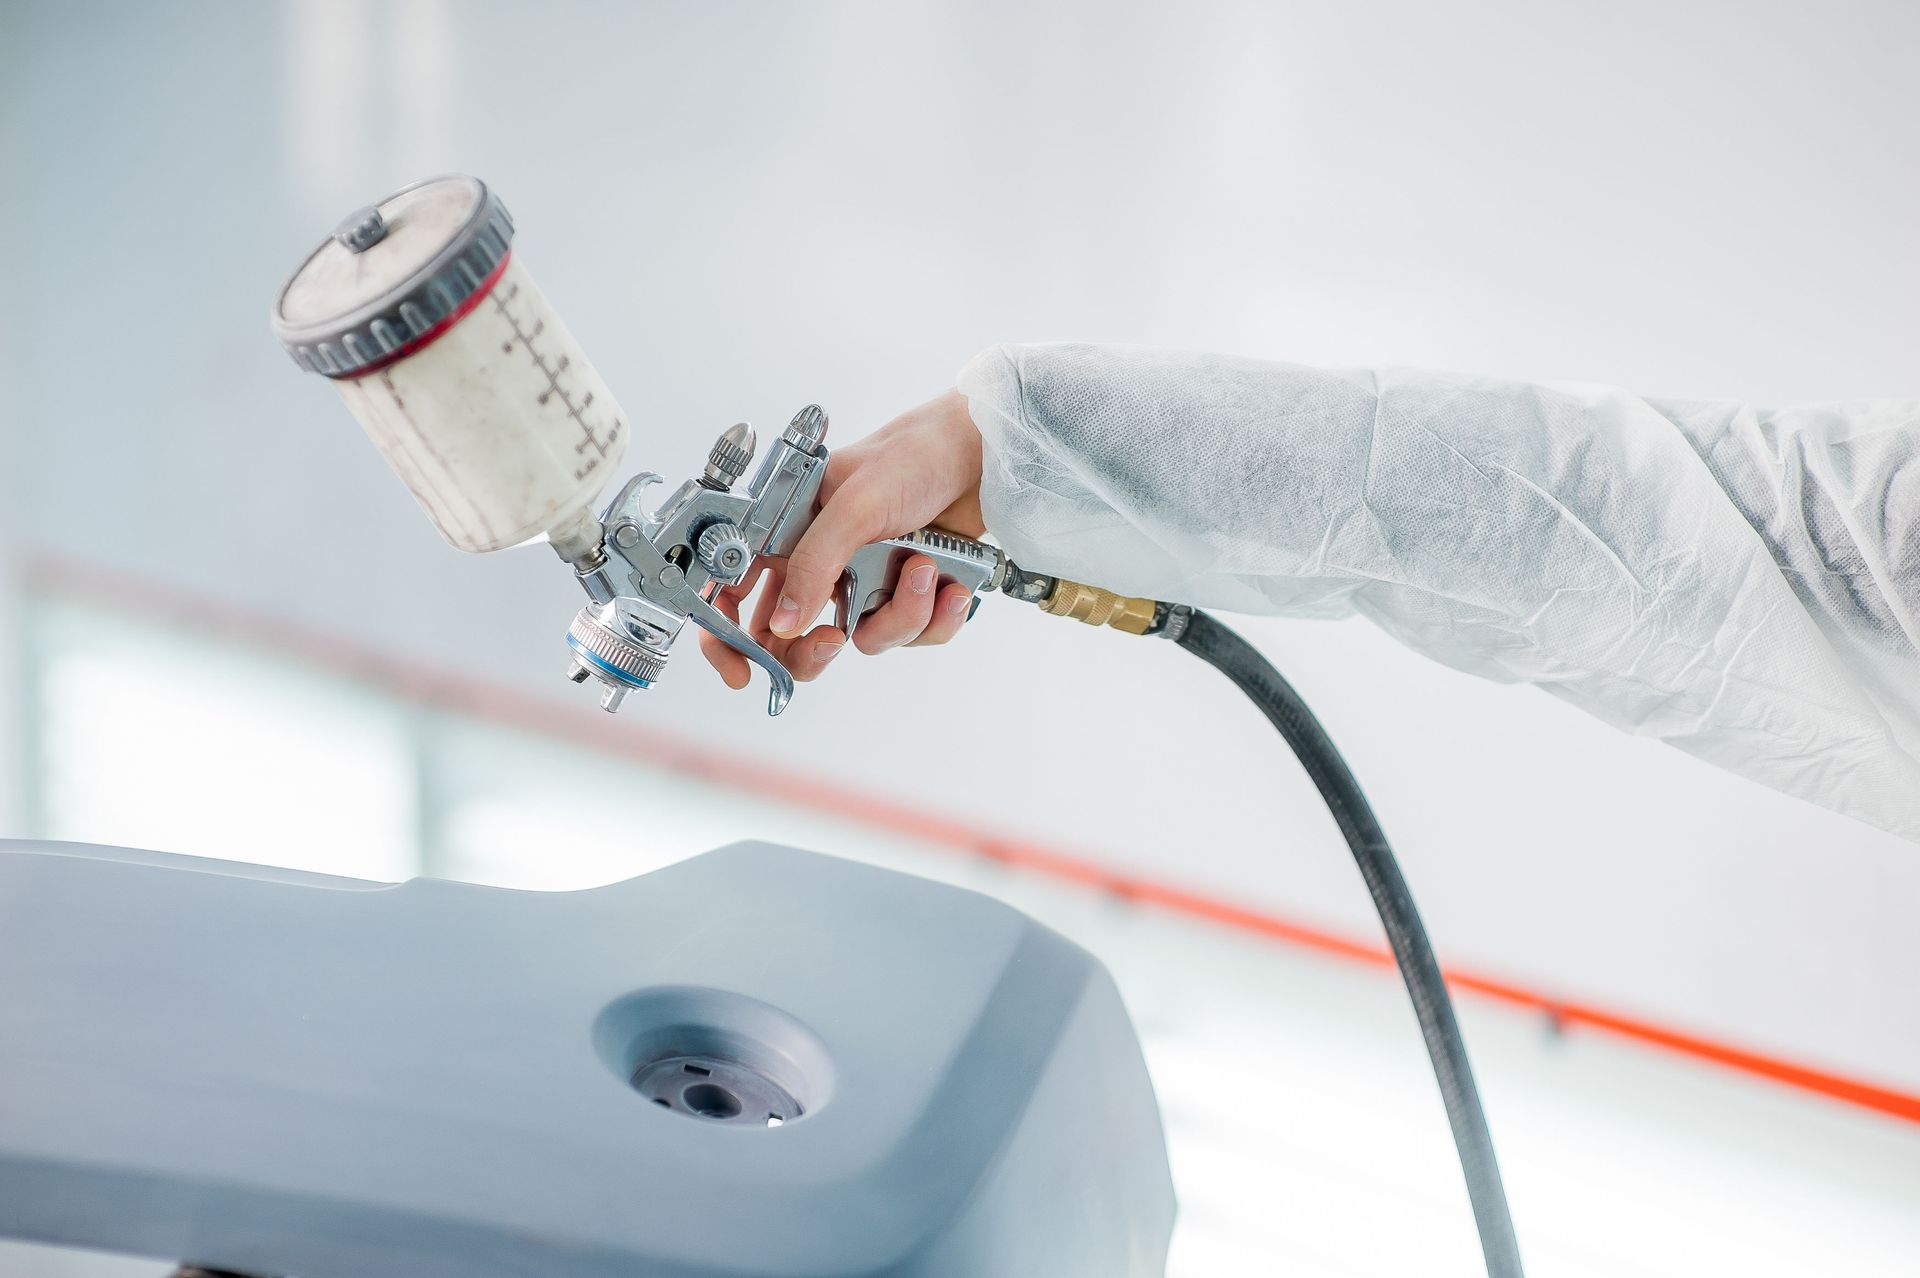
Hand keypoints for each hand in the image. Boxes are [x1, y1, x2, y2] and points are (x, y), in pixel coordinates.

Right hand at [699, 388, 985, 686]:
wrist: (984, 456)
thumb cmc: (913, 457)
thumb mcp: (855, 505)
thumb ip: (815, 563)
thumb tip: (784, 624)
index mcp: (790, 532)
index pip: (737, 592)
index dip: (728, 637)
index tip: (742, 671)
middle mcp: (824, 562)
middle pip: (795, 638)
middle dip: (815, 651)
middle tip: (834, 640)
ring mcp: (867, 582)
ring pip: (865, 638)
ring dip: (900, 613)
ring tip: (923, 568)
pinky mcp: (910, 594)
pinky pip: (914, 633)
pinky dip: (936, 616)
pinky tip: (950, 584)